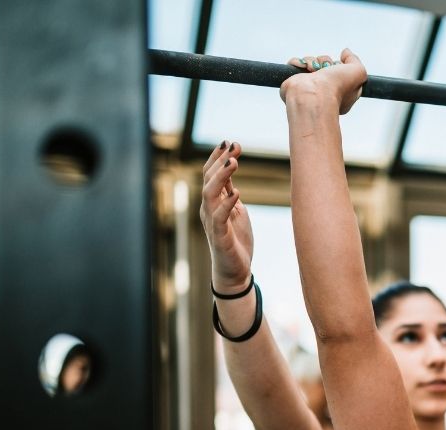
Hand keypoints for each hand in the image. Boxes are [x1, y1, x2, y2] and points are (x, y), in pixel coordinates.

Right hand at [200, 140, 253, 293]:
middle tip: (233, 145)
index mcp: (213, 202)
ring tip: (234, 162)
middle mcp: (208, 209)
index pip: (211, 174)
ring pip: (210, 194)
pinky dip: (227, 204)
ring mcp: (212, 222)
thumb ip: (230, 192)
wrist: (234, 271)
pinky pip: (219, 217)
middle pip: (209, 179)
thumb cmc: (235, 241)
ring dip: (221, 177)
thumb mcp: (236, 211)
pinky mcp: (219, 236)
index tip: (231, 141)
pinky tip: (237, 192)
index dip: (218, 157)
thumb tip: (230, 169)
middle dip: (220, 161)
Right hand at [280, 49, 366, 114]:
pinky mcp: (295, 82)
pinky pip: (296, 64)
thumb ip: (355, 60)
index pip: (340, 72)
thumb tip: (345, 52)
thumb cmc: (337, 87)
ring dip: (312, 60)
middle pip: (325, 64)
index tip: (341, 66)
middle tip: (326, 67)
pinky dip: (299, 62)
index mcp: (341, 92)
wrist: (314, 95)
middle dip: (325, 61)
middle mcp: (325, 90)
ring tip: (313, 69)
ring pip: (310, 62)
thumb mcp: (358, 72)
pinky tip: (304, 67)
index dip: (340, 66)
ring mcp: (309, 86)